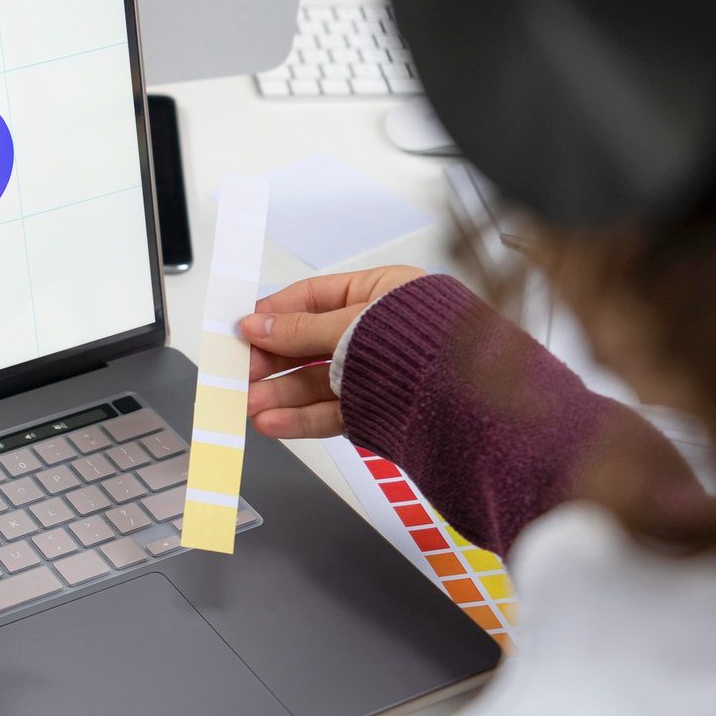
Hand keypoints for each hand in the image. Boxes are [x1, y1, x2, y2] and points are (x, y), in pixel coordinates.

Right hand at [244, 266, 425, 437]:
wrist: (475, 405)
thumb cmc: (428, 348)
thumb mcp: (352, 326)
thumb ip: (300, 329)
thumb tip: (256, 325)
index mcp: (382, 294)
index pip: (313, 298)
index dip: (274, 313)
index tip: (243, 330)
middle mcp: (378, 333)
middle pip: (310, 344)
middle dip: (271, 362)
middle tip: (240, 374)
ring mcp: (379, 374)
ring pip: (317, 383)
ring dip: (279, 394)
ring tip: (248, 404)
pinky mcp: (379, 411)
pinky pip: (332, 412)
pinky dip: (300, 418)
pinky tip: (274, 422)